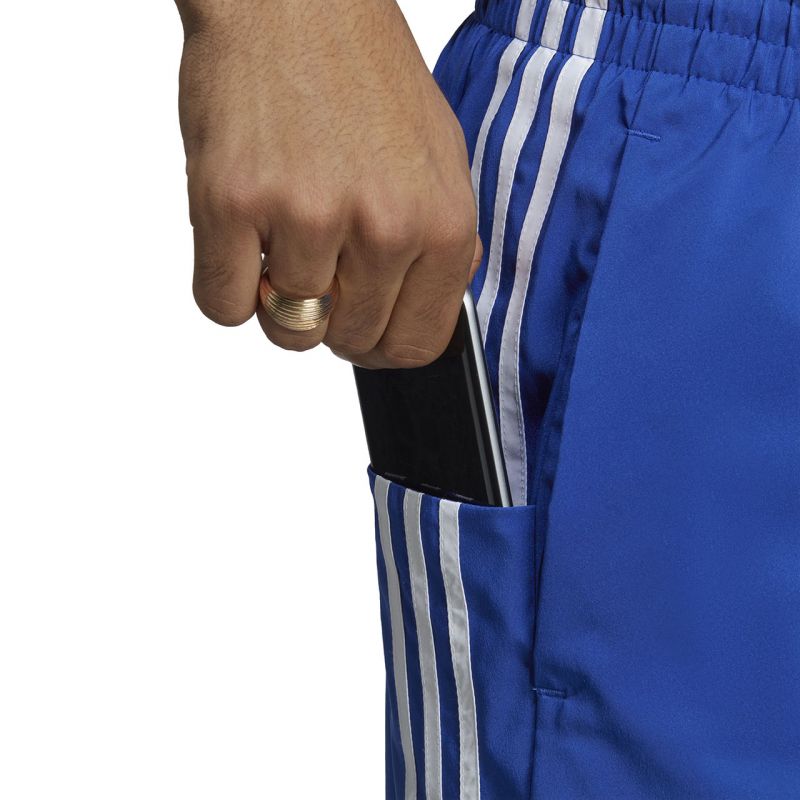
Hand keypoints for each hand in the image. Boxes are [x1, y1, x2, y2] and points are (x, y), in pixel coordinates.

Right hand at [175, 0, 481, 367]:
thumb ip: (438, 249)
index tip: (358, 329)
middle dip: (326, 319)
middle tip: (313, 267)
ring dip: (274, 300)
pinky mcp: (232, 202)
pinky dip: (225, 286)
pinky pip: (221, 305)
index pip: (414, 344)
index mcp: (442, 225)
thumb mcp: (439, 161)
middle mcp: (383, 228)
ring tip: (277, 241)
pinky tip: (240, 240)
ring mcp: (307, 216)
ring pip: (286, 330)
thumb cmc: (364, 75)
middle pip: (346, 342)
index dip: (379, 346)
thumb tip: (421, 316)